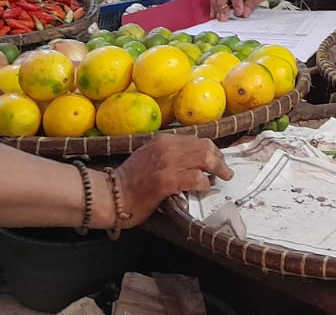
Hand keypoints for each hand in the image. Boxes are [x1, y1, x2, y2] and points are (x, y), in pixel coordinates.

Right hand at [113, 137, 232, 224]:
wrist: (110, 195)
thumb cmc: (130, 180)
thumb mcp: (150, 156)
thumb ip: (169, 154)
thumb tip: (192, 161)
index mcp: (163, 139)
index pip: (196, 139)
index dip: (211, 150)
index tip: (218, 158)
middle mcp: (167, 147)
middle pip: (205, 146)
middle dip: (219, 159)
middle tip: (225, 171)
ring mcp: (168, 163)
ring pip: (204, 159)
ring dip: (217, 170)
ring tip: (222, 178)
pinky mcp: (167, 181)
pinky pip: (196, 178)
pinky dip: (204, 184)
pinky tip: (204, 189)